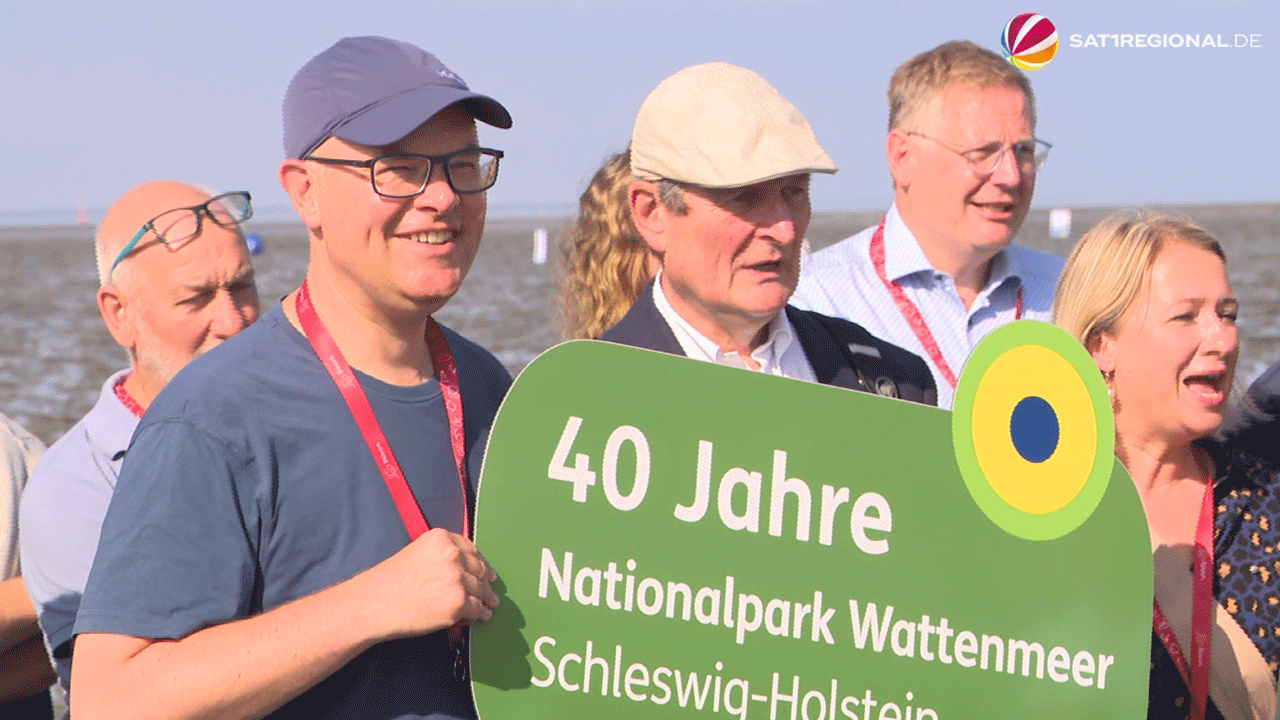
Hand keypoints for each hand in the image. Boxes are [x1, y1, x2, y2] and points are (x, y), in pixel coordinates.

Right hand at [361, 528, 498, 640]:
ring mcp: (457, 580)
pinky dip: (481, 613)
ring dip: (486, 598)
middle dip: (485, 580)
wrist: (375, 604)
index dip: (480, 562)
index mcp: (442, 539)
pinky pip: (477, 609)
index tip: (485, 570)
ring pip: (481, 590)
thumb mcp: (417, 553)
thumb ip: (442, 555)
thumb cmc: (390, 581)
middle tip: (490, 588)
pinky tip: (482, 615)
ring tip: (490, 603)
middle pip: (479, 569)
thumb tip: (466, 568)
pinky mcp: (458, 603)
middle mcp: (453, 556)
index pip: (471, 550)